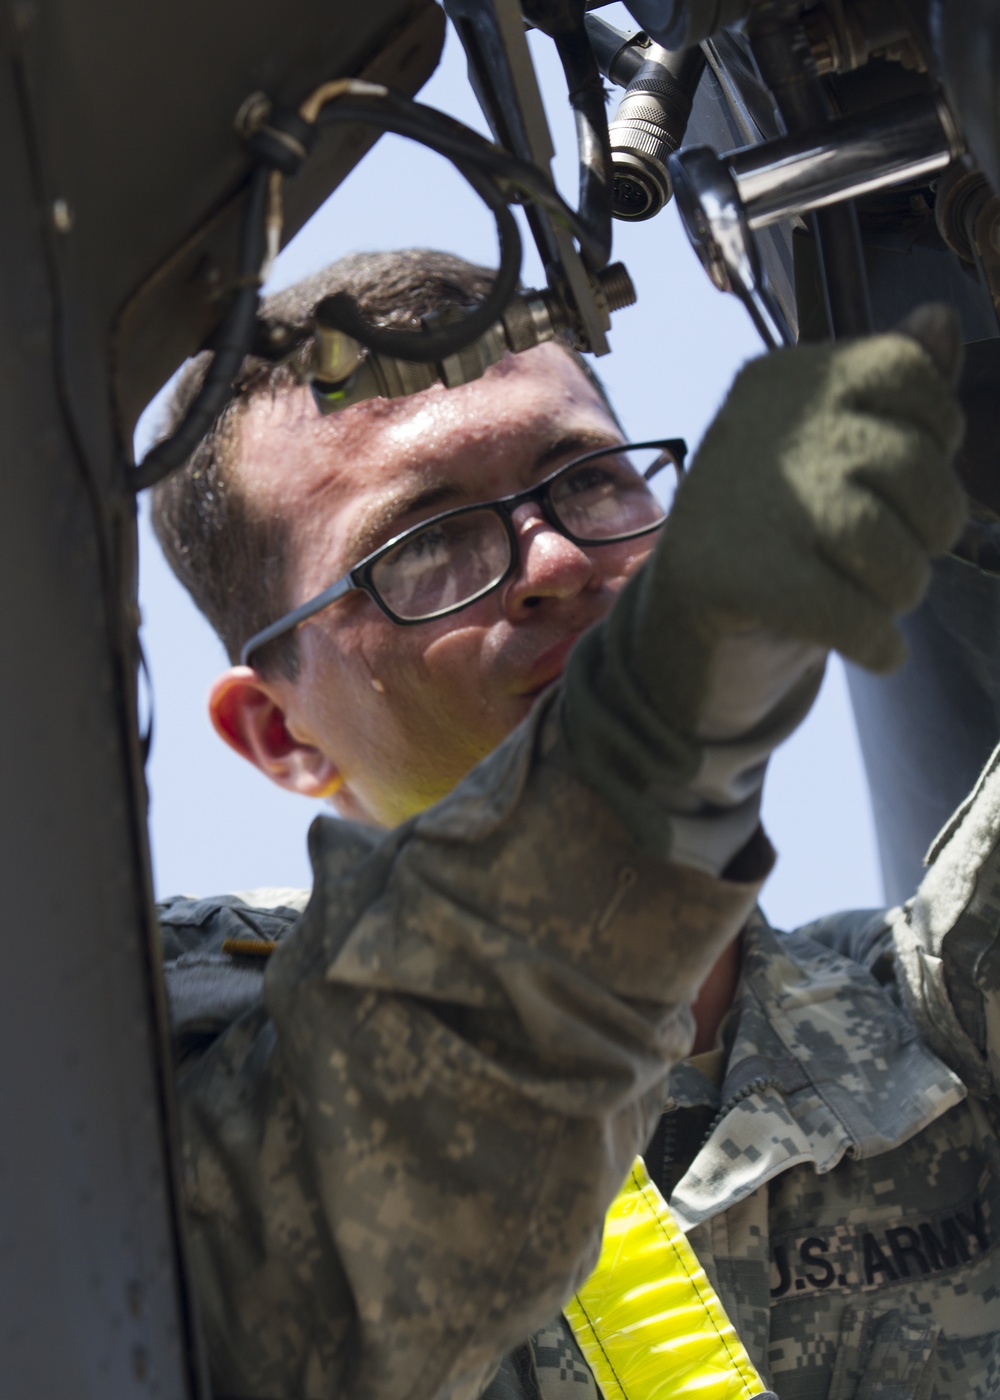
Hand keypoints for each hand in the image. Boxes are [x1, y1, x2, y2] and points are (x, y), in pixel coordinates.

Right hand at [560, 307, 966, 865]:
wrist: (677, 634)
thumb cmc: (772, 539)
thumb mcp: (834, 454)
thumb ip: (893, 394)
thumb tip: (940, 320)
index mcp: (782, 381)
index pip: (906, 370)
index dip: (937, 432)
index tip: (907, 482)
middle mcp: (759, 427)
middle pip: (913, 464)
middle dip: (930, 528)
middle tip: (898, 560)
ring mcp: (741, 501)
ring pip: (887, 547)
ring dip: (903, 590)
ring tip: (880, 604)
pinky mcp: (729, 578)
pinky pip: (851, 616)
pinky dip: (879, 644)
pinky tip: (877, 651)